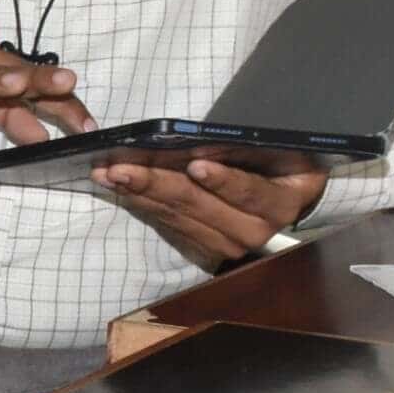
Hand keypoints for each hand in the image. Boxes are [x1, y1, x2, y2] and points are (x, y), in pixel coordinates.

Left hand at [91, 155, 325, 269]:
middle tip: (121, 167)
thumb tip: (202, 143)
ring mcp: (227, 245)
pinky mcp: (203, 250)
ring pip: (177, 217)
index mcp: (281, 202)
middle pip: (200, 206)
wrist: (285, 200)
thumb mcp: (279, 152)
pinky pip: (167, 224)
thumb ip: (249, 150)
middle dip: (156, 184)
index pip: (250, 192)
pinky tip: (117, 188)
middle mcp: (255, 231)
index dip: (224, 180)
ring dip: (138, 194)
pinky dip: (141, 204)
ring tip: (107, 173)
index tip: (195, 164)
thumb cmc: (281, 165)